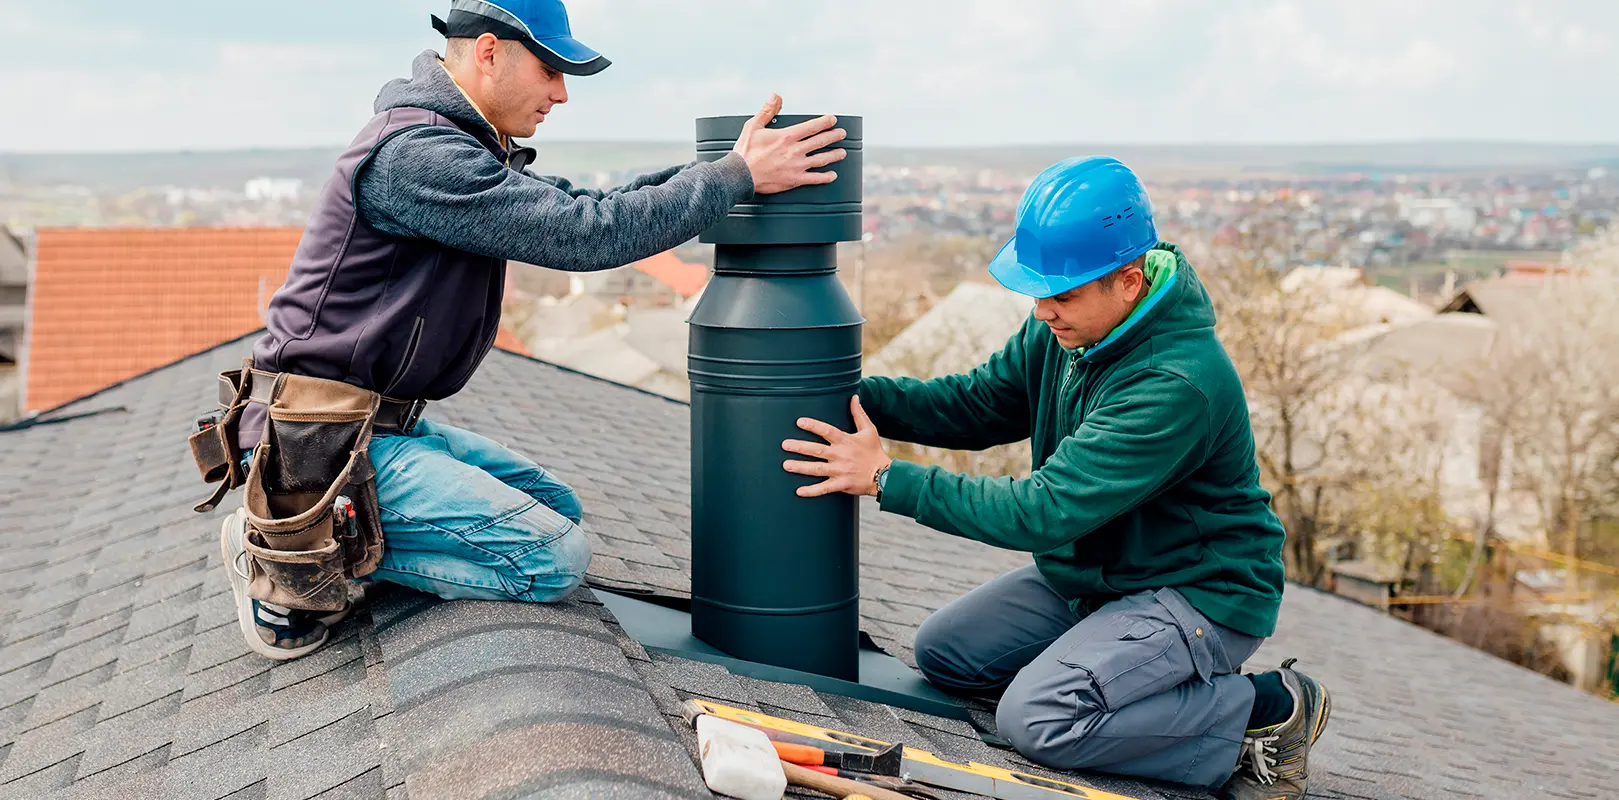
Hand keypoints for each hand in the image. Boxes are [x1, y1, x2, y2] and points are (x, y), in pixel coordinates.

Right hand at [732, 94, 846, 194]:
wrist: (740, 175)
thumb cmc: (745, 151)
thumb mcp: (753, 126)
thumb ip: (767, 110)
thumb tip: (775, 96)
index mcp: (787, 136)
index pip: (811, 127)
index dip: (824, 122)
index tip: (832, 120)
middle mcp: (795, 150)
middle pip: (820, 141)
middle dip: (834, 136)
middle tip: (842, 133)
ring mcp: (797, 166)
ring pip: (821, 159)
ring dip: (834, 155)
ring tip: (843, 152)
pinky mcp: (794, 180)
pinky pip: (814, 179)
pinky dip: (825, 177)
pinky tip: (832, 175)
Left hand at [782, 395, 891, 497]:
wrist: (884, 475)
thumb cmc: (874, 451)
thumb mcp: (869, 430)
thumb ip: (858, 413)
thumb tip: (854, 396)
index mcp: (845, 441)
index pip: (827, 431)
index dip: (813, 426)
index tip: (799, 422)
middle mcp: (841, 455)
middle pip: (817, 450)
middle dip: (799, 447)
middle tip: (784, 445)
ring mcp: (840, 471)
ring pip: (817, 469)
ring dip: (800, 467)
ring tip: (785, 465)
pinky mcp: (841, 484)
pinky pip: (824, 488)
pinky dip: (812, 491)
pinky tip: (799, 491)